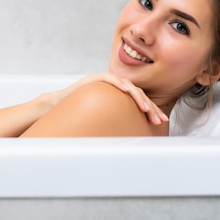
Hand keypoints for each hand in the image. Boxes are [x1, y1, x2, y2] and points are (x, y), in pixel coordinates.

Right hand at [52, 73, 168, 124]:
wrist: (57, 108)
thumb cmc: (79, 116)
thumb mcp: (103, 121)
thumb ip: (116, 124)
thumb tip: (130, 141)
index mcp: (118, 97)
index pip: (139, 101)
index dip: (152, 110)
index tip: (162, 121)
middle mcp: (114, 87)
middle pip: (138, 93)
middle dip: (150, 107)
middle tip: (159, 120)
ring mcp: (104, 81)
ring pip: (127, 85)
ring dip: (138, 97)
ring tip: (146, 109)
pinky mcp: (93, 79)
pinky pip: (109, 78)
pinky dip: (119, 83)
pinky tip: (127, 90)